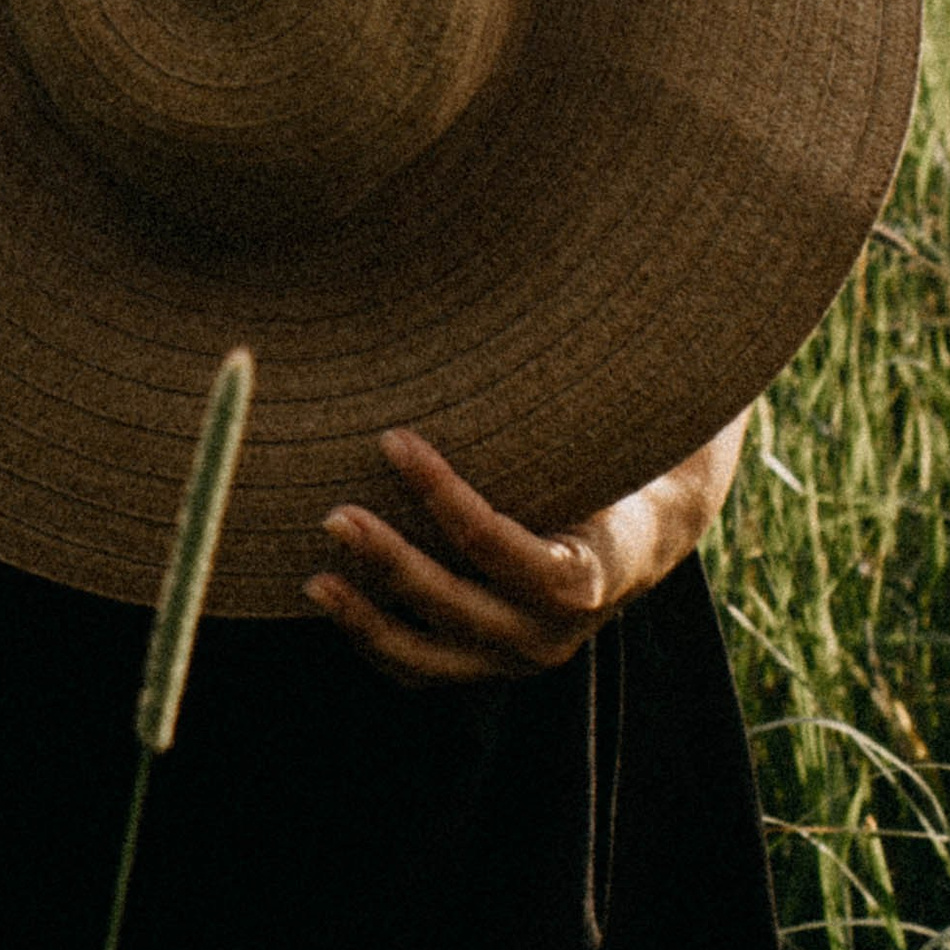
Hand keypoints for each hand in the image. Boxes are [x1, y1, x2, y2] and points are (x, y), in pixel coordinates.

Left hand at [304, 416, 746, 686]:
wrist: (635, 543)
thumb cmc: (604, 468)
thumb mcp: (601, 437)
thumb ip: (566, 392)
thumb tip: (553, 279)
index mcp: (590, 573)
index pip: (506, 546)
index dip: (446, 498)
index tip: (393, 440)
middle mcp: (554, 634)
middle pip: (460, 608)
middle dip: (392, 563)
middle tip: (332, 514)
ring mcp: (514, 660)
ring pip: (431, 659)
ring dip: (368, 619)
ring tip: (314, 579)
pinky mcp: (482, 669)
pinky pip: (419, 670)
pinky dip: (374, 640)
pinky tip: (334, 597)